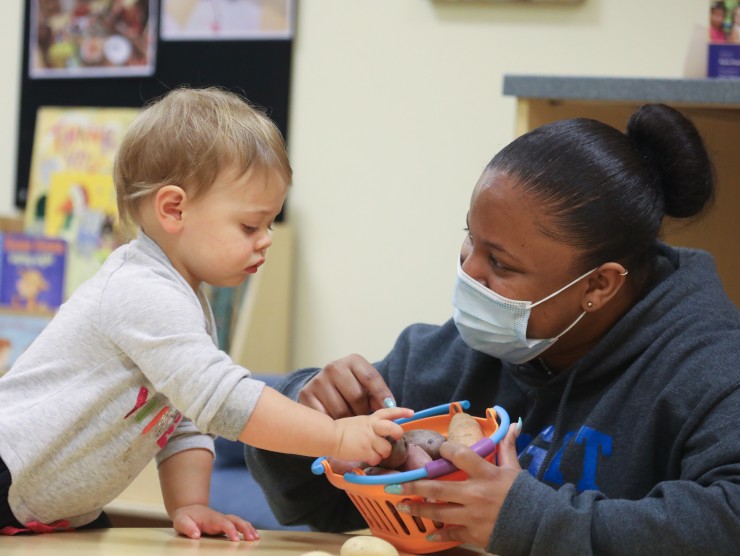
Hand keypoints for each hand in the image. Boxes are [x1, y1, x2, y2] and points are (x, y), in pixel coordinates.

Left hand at [171, 504, 258, 541]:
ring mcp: (224, 520)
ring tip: (256, 538)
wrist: (189, 509)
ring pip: (239, 521)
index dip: (231, 530)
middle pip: (236, 520)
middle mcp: (220, 517)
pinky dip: (248, 528)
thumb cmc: (185, 517)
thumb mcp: (181, 521)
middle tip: (252, 538)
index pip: (224, 523)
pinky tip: (254, 535)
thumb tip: (196, 534)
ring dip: (249, 528)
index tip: (236, 539)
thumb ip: (188, 527)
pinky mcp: (226, 524)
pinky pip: (239, 525)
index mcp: (211, 518)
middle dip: (245, 528)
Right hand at [299, 354, 394, 417]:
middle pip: (357, 396)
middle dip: (364, 412)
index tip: (389, 410)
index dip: (382, 396)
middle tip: (365, 421)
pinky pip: (325, 417)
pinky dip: (333, 425)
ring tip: (351, 424)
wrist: (322, 387)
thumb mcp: (365, 386)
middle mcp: (334, 367)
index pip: (371, 378)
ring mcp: (319, 380)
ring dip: (349, 422)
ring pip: (341, 411)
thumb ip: (378, 395)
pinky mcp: (306, 394)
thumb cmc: (350, 388)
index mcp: (353, 361)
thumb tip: (393, 410)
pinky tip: (337, 425)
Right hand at [333, 406, 412, 465]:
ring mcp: (370, 439)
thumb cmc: (341, 430)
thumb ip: (370, 426)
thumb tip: (380, 433)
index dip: (401, 412)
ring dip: (382, 453)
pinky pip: (376, 459)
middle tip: (395, 438)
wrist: (330, 435)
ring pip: (387, 449)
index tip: (411, 412)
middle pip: (394, 429)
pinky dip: (373, 460)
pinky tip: (365, 457)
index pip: (388, 412)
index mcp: (370, 419)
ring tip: (373, 452)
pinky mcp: (366, 450)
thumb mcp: (358, 422)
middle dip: (397, 434)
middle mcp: (373, 427)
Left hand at [387, 422, 521, 548]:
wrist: (539, 526)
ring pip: (438, 512)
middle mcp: (475, 494)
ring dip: (417, 509)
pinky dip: (438, 535)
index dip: (446, 449)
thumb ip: (507, 447)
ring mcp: (472, 516)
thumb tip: (511, 424)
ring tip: (401, 504)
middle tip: (395, 483)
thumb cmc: (525, 495)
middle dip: (414, 485)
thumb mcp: (515, 469)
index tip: (438, 446)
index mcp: (486, 474)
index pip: (460, 455)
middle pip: (438, 488)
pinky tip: (428, 534)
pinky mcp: (474, 533)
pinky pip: (451, 533)